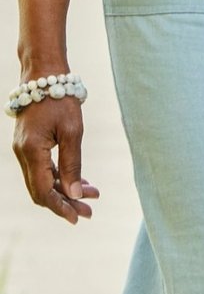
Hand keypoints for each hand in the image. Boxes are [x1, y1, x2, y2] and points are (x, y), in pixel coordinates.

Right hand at [12, 94, 98, 224]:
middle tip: (89, 211)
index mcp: (31, 151)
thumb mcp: (72, 131)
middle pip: (41, 190)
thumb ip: (72, 164)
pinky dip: (58, 177)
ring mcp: (23, 150)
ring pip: (41, 180)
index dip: (60, 207)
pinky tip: (78, 180)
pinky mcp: (28, 145)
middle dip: (65, 202)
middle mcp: (23, 154)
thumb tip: (76, 195)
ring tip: (91, 195)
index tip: (79, 218)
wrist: (44, 75)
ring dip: (64, 190)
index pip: (43, 191)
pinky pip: (41, 169)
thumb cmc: (60, 99)